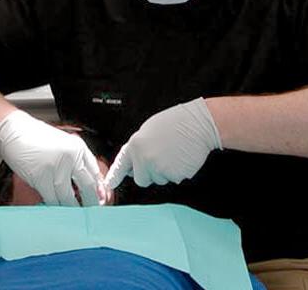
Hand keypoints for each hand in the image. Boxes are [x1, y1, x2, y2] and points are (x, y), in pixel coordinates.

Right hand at [0, 110, 101, 206]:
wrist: (15, 131)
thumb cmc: (37, 137)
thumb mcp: (63, 143)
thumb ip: (77, 159)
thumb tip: (88, 180)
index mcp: (78, 147)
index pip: (95, 173)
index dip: (99, 189)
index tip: (100, 199)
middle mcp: (71, 157)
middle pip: (87, 186)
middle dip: (90, 202)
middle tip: (90, 211)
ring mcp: (56, 168)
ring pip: (69, 197)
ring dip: (71, 208)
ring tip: (73, 213)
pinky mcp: (41, 177)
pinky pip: (52, 199)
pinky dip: (54, 206)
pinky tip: (56, 208)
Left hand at [105, 98, 221, 189]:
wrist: (198, 124)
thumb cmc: (176, 123)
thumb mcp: (149, 129)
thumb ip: (139, 147)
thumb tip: (135, 163)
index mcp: (136, 145)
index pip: (121, 165)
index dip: (114, 176)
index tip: (109, 185)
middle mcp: (144, 158)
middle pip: (142, 179)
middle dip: (150, 173)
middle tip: (162, 157)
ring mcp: (159, 168)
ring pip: (158, 180)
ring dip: (165, 171)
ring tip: (174, 152)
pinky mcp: (174, 175)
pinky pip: (173, 179)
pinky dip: (178, 172)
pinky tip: (182, 157)